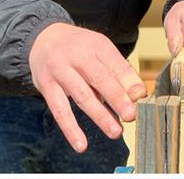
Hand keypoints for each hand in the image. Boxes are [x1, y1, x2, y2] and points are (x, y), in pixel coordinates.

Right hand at [30, 23, 145, 152]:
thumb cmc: (80, 48)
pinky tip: (81, 144)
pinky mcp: (46, 86)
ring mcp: (59, 71)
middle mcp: (76, 56)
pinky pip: (59, 110)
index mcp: (96, 45)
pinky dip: (70, 129)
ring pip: (81, 96)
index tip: (141, 96)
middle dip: (117, 99)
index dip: (128, 81)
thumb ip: (119, 70)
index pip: (115, 64)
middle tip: (130, 116)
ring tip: (115, 132)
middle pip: (99, 79)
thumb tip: (138, 93)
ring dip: (99, 116)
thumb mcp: (101, 50)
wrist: (43, 38)